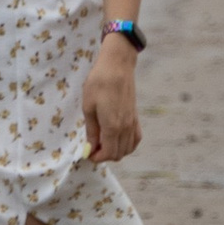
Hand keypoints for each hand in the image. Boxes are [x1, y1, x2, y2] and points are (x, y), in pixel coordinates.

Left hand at [82, 46, 139, 161]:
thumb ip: (91, 131)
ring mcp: (133, 123)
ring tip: (102, 143)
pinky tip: (116, 139)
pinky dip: (127, 144)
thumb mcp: (88, 107)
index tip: (87, 154)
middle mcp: (126, 128)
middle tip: (92, 148)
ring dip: (115, 151)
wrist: (117, 67)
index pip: (108, 153)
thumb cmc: (98, 84)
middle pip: (119, 154)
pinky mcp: (136, 117)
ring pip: (128, 148)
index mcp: (112, 127)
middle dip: (104, 156)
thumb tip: (90, 148)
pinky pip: (136, 138)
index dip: (96, 158)